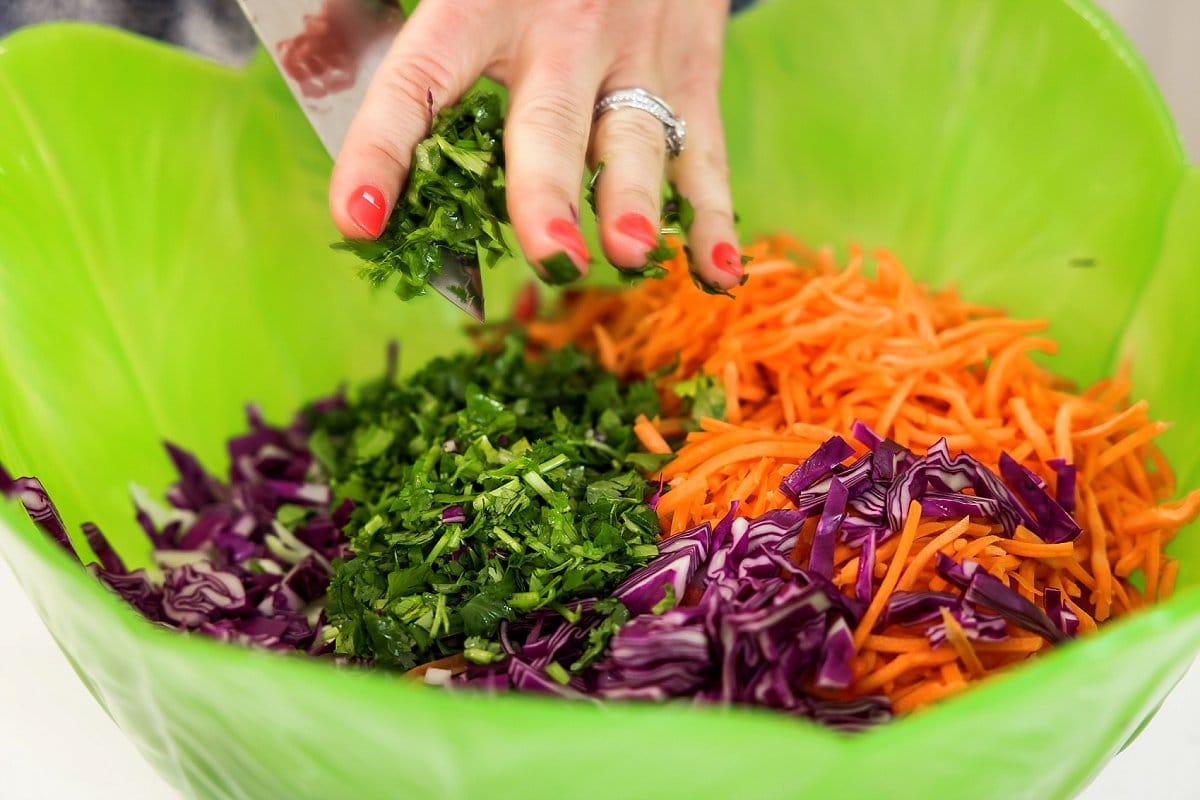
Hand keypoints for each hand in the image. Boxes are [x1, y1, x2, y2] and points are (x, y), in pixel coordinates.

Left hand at [329, 0, 742, 288]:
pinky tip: (715, 269)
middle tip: (547, 250)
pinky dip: (714, 213)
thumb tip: (331, 97)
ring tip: (629, 253)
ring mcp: (636, 52)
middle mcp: (561, 30)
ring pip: (635, 136)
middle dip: (546, 188)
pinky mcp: (693, 71)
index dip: (384, 151)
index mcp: (479, 2)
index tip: (357, 223)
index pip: (420, 82)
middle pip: (548, 121)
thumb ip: (400, 25)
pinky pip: (706, 150)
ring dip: (635, 199)